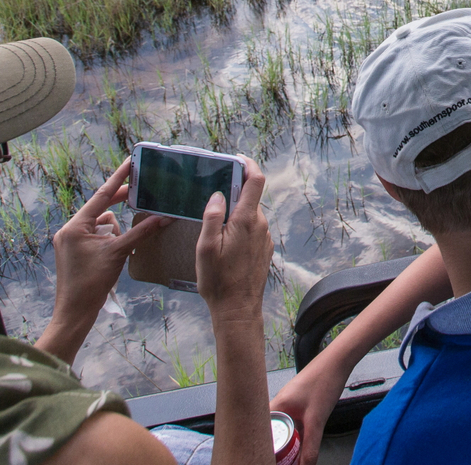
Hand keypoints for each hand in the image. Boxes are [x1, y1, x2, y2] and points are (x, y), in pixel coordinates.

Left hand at [38, 159, 169, 362]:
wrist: (74, 312)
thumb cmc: (91, 283)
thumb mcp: (118, 253)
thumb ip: (140, 232)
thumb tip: (163, 217)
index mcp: (76, 225)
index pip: (101, 195)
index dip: (118, 178)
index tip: (130, 163)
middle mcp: (70, 229)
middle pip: (100, 208)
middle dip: (119, 205)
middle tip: (140, 192)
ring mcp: (70, 241)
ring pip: (100, 225)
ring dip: (114, 231)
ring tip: (119, 250)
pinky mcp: (73, 251)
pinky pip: (95, 236)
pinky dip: (108, 240)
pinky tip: (115, 254)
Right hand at [196, 156, 271, 318]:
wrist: (237, 310)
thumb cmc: (218, 280)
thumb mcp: (206, 247)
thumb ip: (212, 216)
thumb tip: (217, 194)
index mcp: (246, 220)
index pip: (256, 180)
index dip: (248, 164)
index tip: (236, 159)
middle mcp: (260, 225)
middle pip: (250, 197)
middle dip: (233, 193)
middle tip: (212, 196)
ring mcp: (264, 237)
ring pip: (250, 215)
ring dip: (235, 214)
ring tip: (215, 226)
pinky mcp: (264, 249)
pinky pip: (252, 230)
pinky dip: (239, 228)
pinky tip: (225, 244)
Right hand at [270, 354, 349, 464]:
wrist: (337, 361)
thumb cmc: (324, 381)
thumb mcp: (317, 420)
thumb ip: (310, 446)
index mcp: (277, 406)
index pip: (260, 432)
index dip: (264, 448)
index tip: (268, 459)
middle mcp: (279, 404)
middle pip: (272, 433)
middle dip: (277, 448)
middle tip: (281, 460)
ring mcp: (289, 403)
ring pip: (283, 429)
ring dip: (288, 442)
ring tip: (290, 456)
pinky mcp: (299, 403)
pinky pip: (293, 423)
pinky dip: (296, 434)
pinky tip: (303, 443)